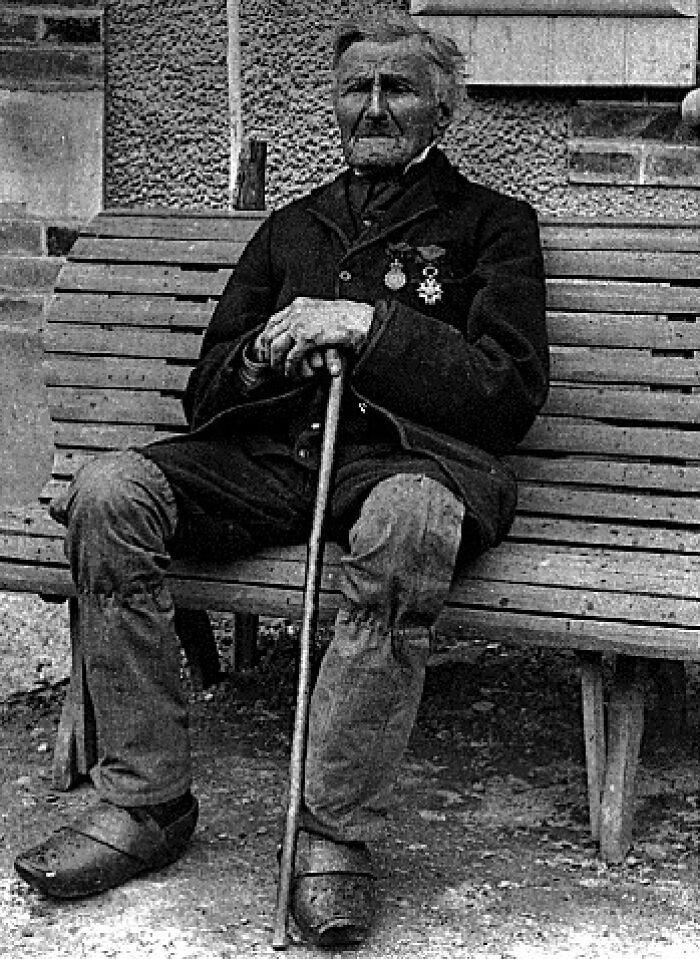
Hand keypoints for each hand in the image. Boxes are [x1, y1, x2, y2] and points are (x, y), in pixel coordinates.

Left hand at [254, 297, 372, 377]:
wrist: (362, 320)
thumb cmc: (349, 319)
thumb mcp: (323, 315)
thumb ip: (310, 321)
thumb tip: (300, 333)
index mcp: (299, 305)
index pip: (273, 321)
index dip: (267, 337)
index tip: (265, 350)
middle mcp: (296, 313)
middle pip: (270, 333)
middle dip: (267, 352)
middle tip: (270, 365)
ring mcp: (300, 325)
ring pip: (277, 346)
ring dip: (277, 362)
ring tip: (281, 372)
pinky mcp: (307, 338)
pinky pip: (291, 356)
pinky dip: (290, 368)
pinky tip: (292, 374)